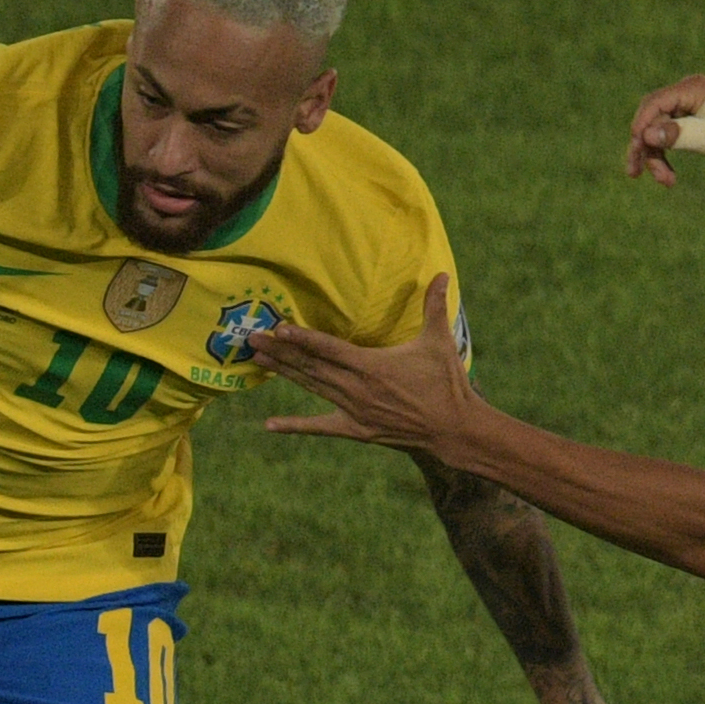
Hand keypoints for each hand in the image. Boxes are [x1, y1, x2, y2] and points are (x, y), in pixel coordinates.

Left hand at [253, 274, 475, 452]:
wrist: (453, 429)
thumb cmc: (447, 384)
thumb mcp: (439, 341)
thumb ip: (434, 305)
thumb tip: (440, 273)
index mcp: (371, 365)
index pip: (328, 348)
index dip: (301, 338)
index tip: (278, 328)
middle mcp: (356, 388)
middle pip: (310, 366)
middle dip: (280, 352)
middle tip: (251, 339)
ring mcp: (353, 411)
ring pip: (311, 388)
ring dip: (283, 374)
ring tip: (256, 360)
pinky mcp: (356, 430)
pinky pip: (320, 428)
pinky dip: (295, 427)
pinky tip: (269, 426)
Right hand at [625, 75, 704, 181]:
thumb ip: (678, 134)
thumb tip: (645, 135)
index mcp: (692, 89)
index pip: (653, 104)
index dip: (640, 129)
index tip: (637, 155)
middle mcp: (688, 94)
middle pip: (651, 119)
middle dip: (644, 147)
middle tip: (638, 175)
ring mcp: (690, 109)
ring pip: (657, 132)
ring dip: (655, 157)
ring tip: (665, 182)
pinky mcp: (694, 124)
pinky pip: (669, 139)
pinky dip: (666, 157)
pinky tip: (668, 176)